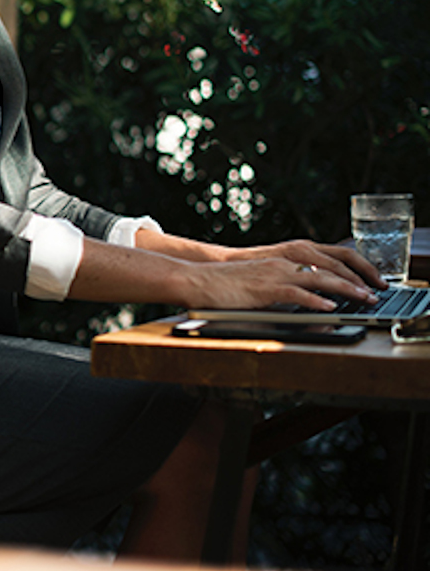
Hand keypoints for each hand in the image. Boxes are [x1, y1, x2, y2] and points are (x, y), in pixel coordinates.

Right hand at [182, 254, 380, 311]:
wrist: (198, 280)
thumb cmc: (224, 285)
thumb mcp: (258, 283)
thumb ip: (281, 288)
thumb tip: (302, 301)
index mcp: (281, 262)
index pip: (322, 262)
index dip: (348, 272)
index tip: (364, 284)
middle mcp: (281, 264)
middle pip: (328, 269)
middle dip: (354, 281)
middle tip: (373, 294)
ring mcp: (273, 275)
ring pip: (318, 279)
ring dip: (344, 290)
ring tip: (362, 299)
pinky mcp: (264, 289)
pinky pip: (296, 293)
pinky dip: (316, 300)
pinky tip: (329, 308)